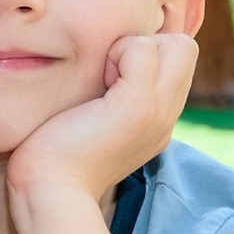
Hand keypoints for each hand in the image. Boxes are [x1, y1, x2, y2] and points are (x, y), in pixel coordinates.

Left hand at [6, 31, 196, 202]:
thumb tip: (103, 69)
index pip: (178, 62)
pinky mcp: (137, 107)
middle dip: (146, 44)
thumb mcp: (92, 121)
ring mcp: (157, 113)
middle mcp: (166, 117)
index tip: (108, 77)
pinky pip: (143, 50)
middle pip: (185, 48)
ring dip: (133, 47)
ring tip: (103, 79)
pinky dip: (119, 52)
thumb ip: (108, 97)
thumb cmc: (53, 154)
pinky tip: (97, 80)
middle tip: (107, 73)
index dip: (146, 53)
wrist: (48, 189)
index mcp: (158, 120)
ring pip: (177, 44)